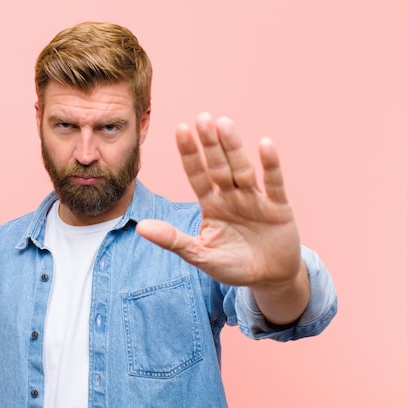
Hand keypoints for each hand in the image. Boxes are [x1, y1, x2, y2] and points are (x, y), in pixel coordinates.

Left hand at [137, 113, 302, 288]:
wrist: (269, 277)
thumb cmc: (232, 264)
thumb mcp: (199, 254)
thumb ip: (173, 240)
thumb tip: (141, 228)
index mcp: (211, 204)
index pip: (197, 174)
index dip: (190, 154)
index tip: (181, 129)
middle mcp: (231, 196)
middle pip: (218, 166)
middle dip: (210, 144)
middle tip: (202, 118)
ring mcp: (255, 199)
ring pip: (242, 169)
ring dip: (234, 148)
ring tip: (224, 124)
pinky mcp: (278, 208)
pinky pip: (274, 183)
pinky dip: (270, 166)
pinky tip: (265, 144)